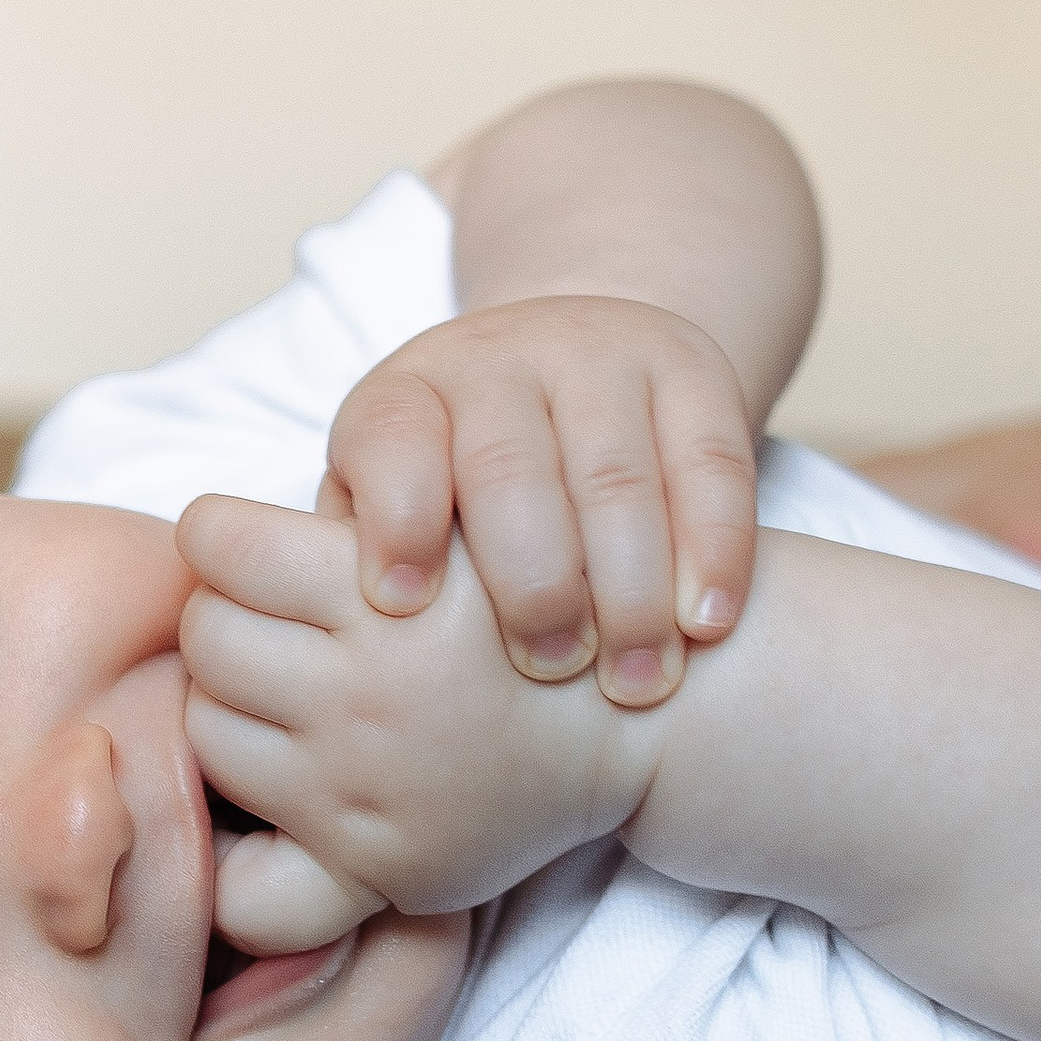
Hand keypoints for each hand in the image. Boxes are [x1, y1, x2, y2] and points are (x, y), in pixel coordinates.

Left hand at [178, 494, 658, 949]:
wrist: (652, 713)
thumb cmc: (538, 596)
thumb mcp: (466, 514)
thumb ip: (355, 511)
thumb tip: (214, 536)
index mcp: (387, 593)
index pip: (221, 546)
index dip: (223, 536)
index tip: (244, 545)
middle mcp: (368, 694)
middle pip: (205, 636)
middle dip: (231, 615)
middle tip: (280, 621)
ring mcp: (364, 790)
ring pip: (206, 731)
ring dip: (233, 708)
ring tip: (296, 695)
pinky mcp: (377, 867)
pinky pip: (249, 881)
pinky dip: (243, 843)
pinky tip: (277, 796)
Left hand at [324, 297, 759, 707]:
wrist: (573, 378)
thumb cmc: (458, 492)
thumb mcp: (389, 506)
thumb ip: (357, 562)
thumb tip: (325, 647)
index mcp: (405, 395)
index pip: (391, 441)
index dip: (395, 522)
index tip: (400, 610)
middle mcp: (498, 360)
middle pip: (509, 467)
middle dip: (530, 582)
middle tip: (544, 674)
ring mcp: (599, 355)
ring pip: (615, 474)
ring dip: (629, 591)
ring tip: (631, 684)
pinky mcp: (690, 369)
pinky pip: (711, 462)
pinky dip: (715, 550)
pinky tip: (705, 625)